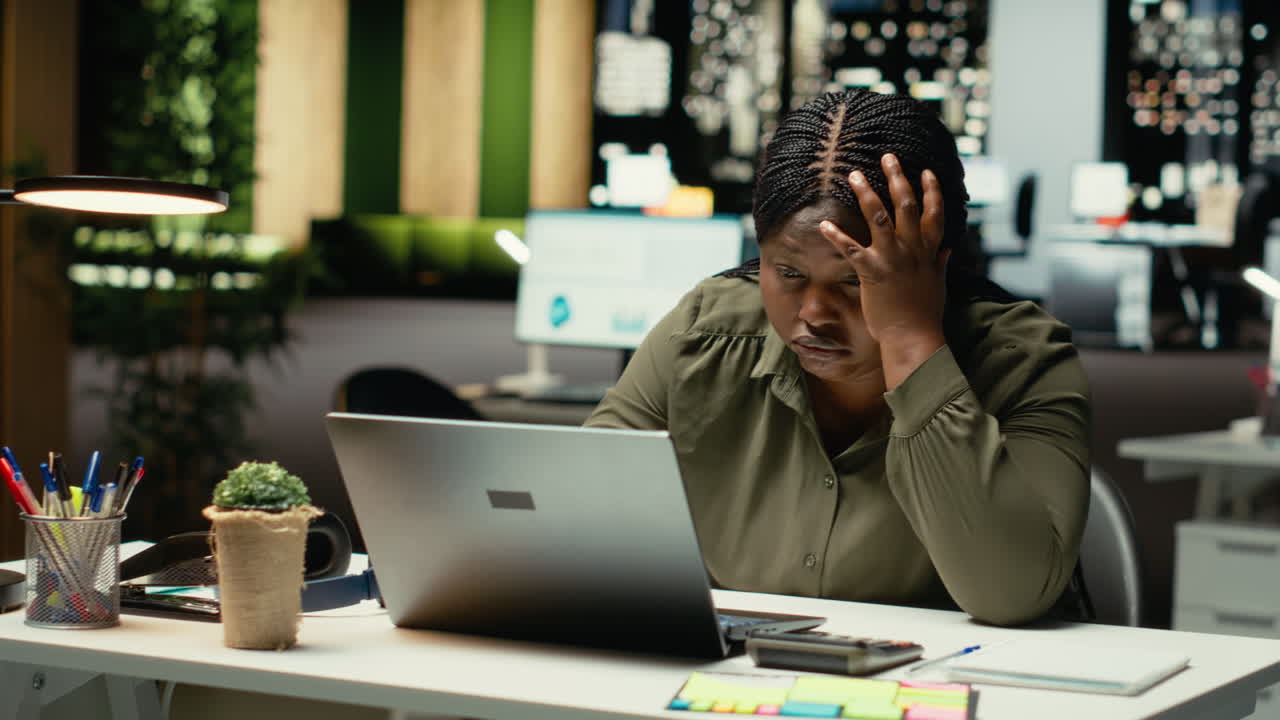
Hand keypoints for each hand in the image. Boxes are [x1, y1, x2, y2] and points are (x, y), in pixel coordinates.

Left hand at [819, 154, 948, 384]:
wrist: (915, 338)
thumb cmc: (925, 315)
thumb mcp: (938, 284)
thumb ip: (941, 263)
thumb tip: (948, 250)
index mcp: (929, 252)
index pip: (934, 214)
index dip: (931, 191)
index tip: (926, 172)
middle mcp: (913, 250)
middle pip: (907, 205)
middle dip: (897, 178)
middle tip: (888, 157)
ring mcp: (893, 259)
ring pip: (879, 217)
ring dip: (866, 194)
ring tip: (854, 175)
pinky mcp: (873, 272)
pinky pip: (852, 249)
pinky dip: (837, 236)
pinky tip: (824, 224)